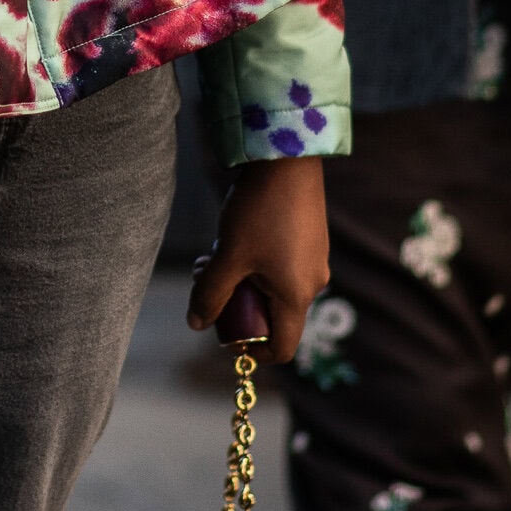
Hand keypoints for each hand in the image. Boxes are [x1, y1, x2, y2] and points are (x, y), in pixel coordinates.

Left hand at [186, 158, 329, 364]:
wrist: (286, 160)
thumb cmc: (258, 212)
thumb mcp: (228, 256)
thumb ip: (211, 294)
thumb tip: (196, 323)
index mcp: (297, 296)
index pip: (280, 347)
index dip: (252, 351)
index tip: (224, 336)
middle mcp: (312, 283)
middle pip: (270, 314)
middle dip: (233, 303)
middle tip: (204, 279)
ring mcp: (313, 260)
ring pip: (270, 287)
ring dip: (238, 278)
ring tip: (210, 255)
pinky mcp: (309, 240)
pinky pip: (280, 266)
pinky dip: (253, 262)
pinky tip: (231, 237)